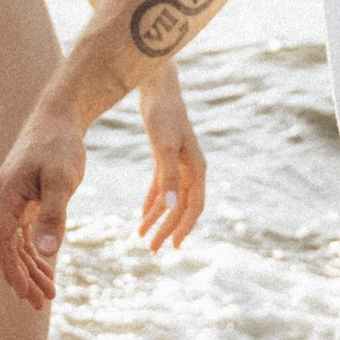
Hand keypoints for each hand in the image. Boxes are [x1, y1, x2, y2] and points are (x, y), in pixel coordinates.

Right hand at [0, 105, 88, 308]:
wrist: (60, 117)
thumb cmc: (60, 145)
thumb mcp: (62, 179)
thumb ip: (54, 215)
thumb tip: (47, 252)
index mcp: (6, 196)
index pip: (1, 241)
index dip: (11, 269)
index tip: (24, 293)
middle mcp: (4, 200)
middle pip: (6, 248)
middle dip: (21, 276)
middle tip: (41, 303)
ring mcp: (12, 201)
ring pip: (15, 243)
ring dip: (29, 268)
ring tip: (49, 294)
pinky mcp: (24, 199)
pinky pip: (24, 233)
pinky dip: (35, 253)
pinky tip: (48, 269)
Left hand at [136, 71, 205, 254]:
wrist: (159, 89)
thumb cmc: (164, 115)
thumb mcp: (163, 147)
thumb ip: (168, 177)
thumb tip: (171, 207)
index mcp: (197, 169)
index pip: (194, 206)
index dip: (184, 228)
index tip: (172, 246)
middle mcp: (192, 169)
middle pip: (181, 207)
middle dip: (167, 229)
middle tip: (152, 249)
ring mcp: (180, 164)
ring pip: (171, 199)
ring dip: (158, 218)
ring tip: (143, 236)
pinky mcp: (166, 158)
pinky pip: (161, 187)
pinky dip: (153, 202)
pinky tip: (142, 215)